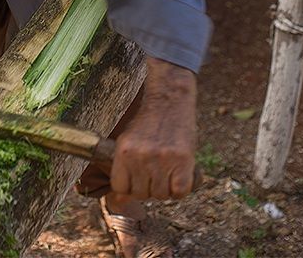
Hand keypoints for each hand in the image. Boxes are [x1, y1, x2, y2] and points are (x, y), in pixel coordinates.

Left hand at [110, 57, 197, 199]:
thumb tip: (118, 203)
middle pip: (142, 194)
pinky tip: (180, 175)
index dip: (131, 186)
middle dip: (149, 187)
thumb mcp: (128, 142)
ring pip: (161, 195)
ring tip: (169, 170)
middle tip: (157, 171)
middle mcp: (140, 157)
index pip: (121, 189)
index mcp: (124, 153)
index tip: (139, 177)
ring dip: (166, 188)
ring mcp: (162, 159)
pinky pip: (180, 191)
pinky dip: (181, 188)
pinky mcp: (183, 160)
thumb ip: (124, 171)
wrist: (169, 99)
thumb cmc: (148, 123)